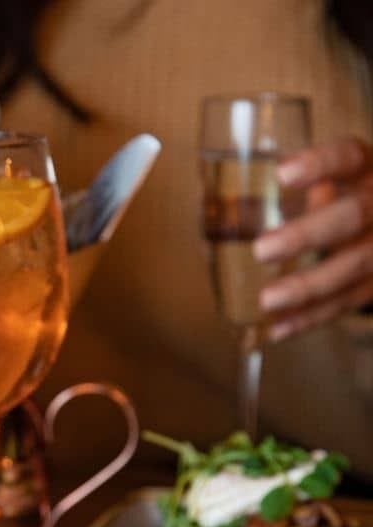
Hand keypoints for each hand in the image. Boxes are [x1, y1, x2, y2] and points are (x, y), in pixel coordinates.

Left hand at [252, 136, 372, 341]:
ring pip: (354, 266)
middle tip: (262, 250)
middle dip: (308, 234)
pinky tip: (277, 328)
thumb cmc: (340, 203)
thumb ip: (285, 195)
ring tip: (268, 300)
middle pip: (353, 215)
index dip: (320, 164)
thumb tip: (209, 212)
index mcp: (366, 170)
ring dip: (308, 287)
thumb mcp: (326, 186)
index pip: (348, 158)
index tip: (283, 173)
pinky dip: (310, 318)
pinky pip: (346, 302)